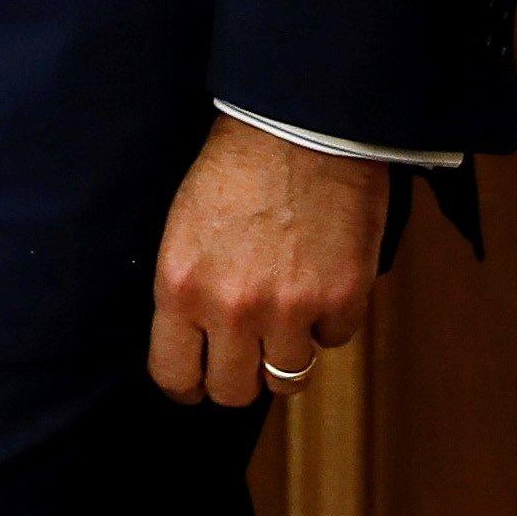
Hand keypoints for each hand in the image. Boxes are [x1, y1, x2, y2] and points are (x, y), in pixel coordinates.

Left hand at [146, 116, 385, 406]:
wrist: (298, 123)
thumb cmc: (235, 165)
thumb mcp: (184, 228)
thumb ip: (189, 290)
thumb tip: (196, 341)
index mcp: (181, 286)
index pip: (174, 375)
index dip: (188, 383)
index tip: (199, 378)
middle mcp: (232, 308)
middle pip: (234, 392)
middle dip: (240, 375)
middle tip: (249, 350)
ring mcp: (290, 309)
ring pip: (288, 377)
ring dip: (288, 349)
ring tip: (288, 305)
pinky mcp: (342, 299)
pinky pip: (335, 340)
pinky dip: (331, 318)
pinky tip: (322, 275)